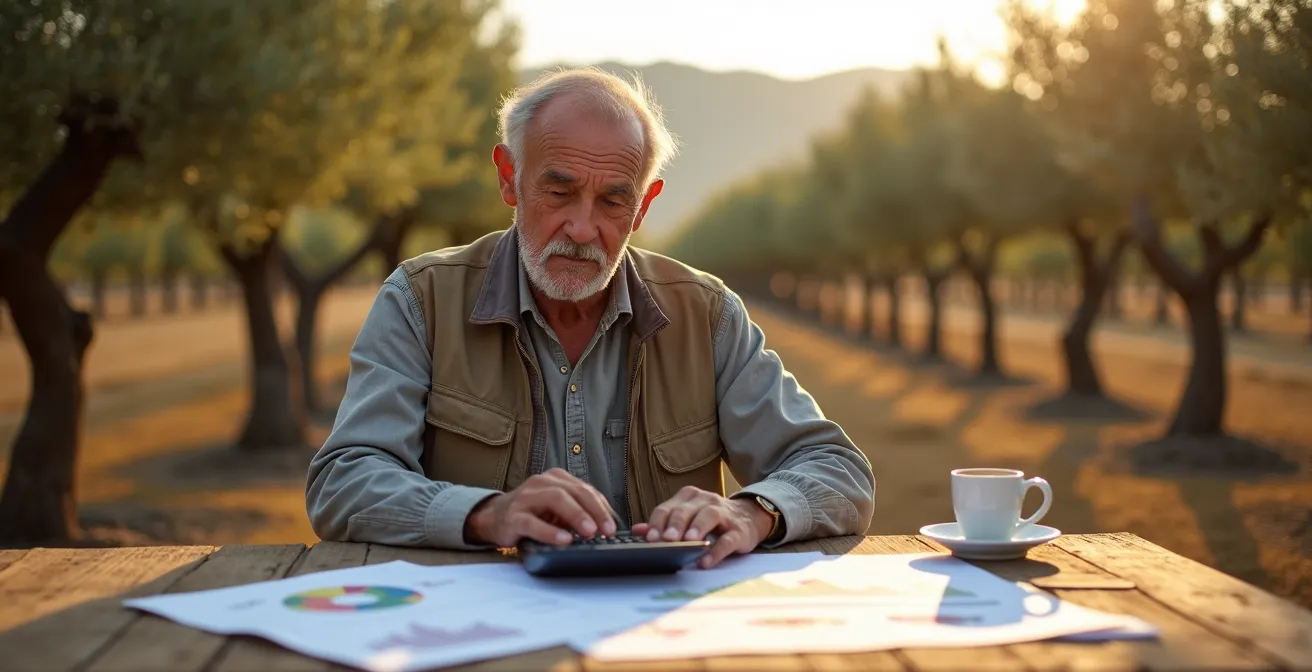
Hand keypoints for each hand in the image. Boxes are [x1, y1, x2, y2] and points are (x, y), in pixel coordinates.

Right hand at [465, 468, 617, 547]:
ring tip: (590, 532)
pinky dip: (550, 532)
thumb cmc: (532, 513)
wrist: (494, 518)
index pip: (585, 490)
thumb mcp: (558, 510)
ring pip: (556, 500)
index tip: (613, 526)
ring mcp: (526, 498)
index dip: (602, 508)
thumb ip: (578, 512)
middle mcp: (542, 483)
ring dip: (576, 516)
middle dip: (594, 511)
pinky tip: (564, 540)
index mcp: (556, 479)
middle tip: (607, 530)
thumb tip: (605, 527)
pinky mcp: (513, 517)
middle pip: (574, 492)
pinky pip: (533, 523)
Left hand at [632, 486, 774, 568]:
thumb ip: (663, 524)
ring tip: (687, 542)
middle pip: (686, 510)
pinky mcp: (739, 531)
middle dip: (675, 525)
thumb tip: (637, 530)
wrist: (749, 517)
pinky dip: (716, 551)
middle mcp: (705, 501)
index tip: (650, 538)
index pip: (668, 508)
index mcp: (688, 497)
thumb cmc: (712, 520)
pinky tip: (706, 561)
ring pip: (709, 517)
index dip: (658, 523)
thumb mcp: (687, 518)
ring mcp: (724, 514)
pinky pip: (727, 540)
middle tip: (666, 540)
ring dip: (697, 528)